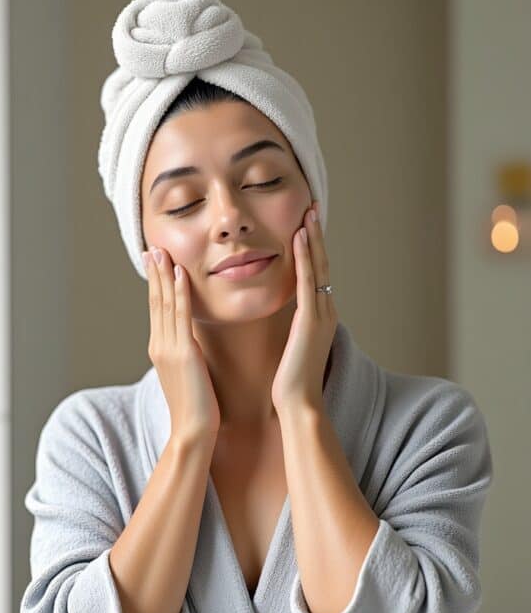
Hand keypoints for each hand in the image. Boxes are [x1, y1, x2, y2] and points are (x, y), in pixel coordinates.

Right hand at [143, 246, 220, 441]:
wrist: (193, 432)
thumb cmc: (197, 410)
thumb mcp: (188, 377)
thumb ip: (186, 357)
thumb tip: (191, 346)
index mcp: (161, 350)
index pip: (157, 310)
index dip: (156, 285)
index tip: (155, 264)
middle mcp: (160, 345)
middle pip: (156, 301)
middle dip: (155, 273)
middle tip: (152, 248)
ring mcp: (169, 349)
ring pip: (165, 304)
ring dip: (164, 275)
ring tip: (162, 251)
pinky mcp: (183, 353)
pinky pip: (181, 316)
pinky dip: (180, 293)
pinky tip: (180, 274)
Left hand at [271, 202, 338, 414]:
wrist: (299, 404)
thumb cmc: (291, 383)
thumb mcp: (293, 348)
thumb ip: (293, 329)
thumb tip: (287, 319)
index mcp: (320, 317)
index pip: (317, 275)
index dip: (313, 249)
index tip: (306, 226)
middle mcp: (325, 311)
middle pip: (322, 265)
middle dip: (316, 236)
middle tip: (312, 208)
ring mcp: (320, 315)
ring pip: (318, 268)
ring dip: (313, 239)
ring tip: (308, 213)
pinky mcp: (310, 320)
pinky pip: (307, 282)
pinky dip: (305, 258)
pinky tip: (299, 238)